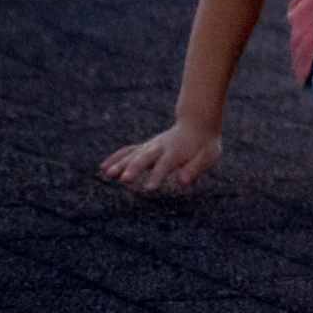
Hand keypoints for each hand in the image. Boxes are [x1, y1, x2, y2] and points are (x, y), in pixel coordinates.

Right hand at [100, 120, 222, 191]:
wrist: (198, 124)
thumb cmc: (205, 146)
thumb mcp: (209, 156)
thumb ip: (196, 168)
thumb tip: (183, 182)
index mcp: (178, 151)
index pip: (166, 165)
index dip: (158, 176)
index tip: (150, 188)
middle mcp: (161, 147)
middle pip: (146, 157)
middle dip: (135, 168)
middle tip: (125, 180)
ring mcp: (151, 146)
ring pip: (134, 154)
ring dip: (121, 163)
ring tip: (108, 174)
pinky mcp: (145, 147)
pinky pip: (129, 151)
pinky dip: (116, 157)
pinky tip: (104, 167)